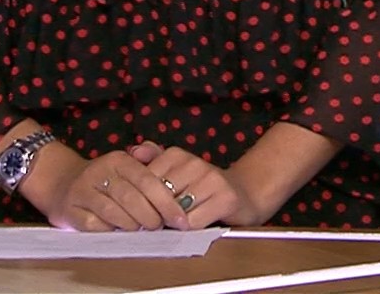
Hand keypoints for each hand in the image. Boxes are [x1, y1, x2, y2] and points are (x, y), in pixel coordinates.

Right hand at [31, 147, 193, 231]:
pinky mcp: (70, 209)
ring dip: (131, 225)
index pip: (147, 180)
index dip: (166, 202)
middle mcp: (100, 171)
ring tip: (141, 231)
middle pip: (131, 197)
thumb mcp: (127, 169)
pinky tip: (118, 233)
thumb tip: (179, 197)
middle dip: (150, 217)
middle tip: (159, 227)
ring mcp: (83, 190)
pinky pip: (93, 225)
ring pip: (113, 212)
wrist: (62, 183)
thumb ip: (152, 175)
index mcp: (120, 160)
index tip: (180, 220)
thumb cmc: (106, 181)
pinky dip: (109, 231)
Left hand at [128, 142, 271, 226]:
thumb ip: (154, 159)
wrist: (245, 192)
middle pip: (159, 198)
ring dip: (173, 222)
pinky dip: (189, 229)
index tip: (147, 210)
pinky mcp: (225, 198)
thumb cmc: (202, 187)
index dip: (143, 201)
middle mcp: (194, 163)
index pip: (145, 183)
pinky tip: (194, 224)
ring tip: (177, 222)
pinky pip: (193, 222)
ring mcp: (211, 179)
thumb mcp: (174, 171)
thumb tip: (133, 151)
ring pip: (175, 211)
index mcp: (176, 155)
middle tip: (159, 221)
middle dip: (156, 214)